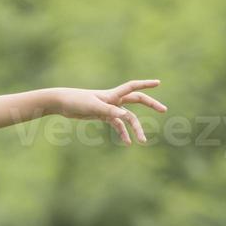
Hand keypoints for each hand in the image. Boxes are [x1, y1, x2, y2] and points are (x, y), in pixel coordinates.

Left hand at [48, 80, 166, 145]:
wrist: (62, 103)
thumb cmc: (76, 102)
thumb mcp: (93, 107)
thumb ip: (109, 111)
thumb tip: (125, 116)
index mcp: (112, 95)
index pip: (133, 87)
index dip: (146, 85)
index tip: (159, 83)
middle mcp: (113, 100)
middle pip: (136, 101)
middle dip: (150, 104)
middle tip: (163, 109)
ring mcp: (108, 108)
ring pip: (127, 117)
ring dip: (135, 128)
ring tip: (143, 141)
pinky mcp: (102, 115)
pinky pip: (117, 125)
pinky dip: (122, 133)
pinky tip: (127, 143)